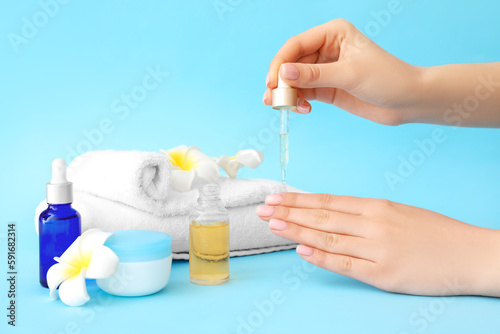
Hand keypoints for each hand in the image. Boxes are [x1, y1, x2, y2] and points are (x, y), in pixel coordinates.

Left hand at [256, 192, 499, 295]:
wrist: (468, 253)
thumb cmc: (433, 232)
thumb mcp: (397, 212)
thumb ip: (364, 213)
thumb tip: (330, 214)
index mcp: (376, 206)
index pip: (328, 201)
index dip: (298, 200)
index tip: (276, 197)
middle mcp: (373, 223)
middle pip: (322, 217)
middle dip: (289, 212)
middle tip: (262, 209)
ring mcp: (377, 248)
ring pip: (329, 237)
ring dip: (297, 230)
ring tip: (273, 225)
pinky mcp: (384, 273)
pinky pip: (346, 264)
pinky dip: (321, 257)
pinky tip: (301, 250)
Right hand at [263, 19, 422, 125]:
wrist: (407, 101)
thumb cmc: (387, 78)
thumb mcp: (349, 75)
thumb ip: (314, 75)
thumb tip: (284, 75)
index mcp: (333, 33)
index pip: (296, 45)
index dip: (281, 62)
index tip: (272, 82)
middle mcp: (326, 48)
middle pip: (292, 62)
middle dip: (281, 81)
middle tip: (273, 99)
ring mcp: (325, 69)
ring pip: (295, 79)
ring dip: (287, 93)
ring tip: (285, 107)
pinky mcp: (327, 88)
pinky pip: (304, 92)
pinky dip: (298, 101)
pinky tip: (302, 109)